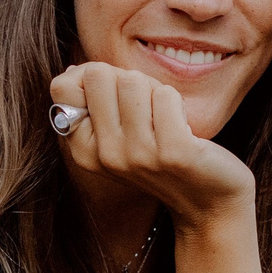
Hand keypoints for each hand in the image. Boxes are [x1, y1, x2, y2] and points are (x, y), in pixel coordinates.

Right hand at [51, 63, 253, 227]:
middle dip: (127, 80)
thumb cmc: (165, 156)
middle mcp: (105, 155)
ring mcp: (137, 156)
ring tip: (166, 120)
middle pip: (98, 76)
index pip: (62, 87)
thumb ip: (96, 106)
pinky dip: (178, 103)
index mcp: (84, 150)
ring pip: (133, 81)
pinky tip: (183, 130)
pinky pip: (166, 95)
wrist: (209, 202)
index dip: (91, 76)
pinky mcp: (172, 153)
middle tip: (148, 109)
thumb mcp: (120, 138)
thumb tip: (77, 70)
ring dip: (155, 91)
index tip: (116, 97)